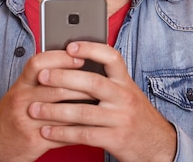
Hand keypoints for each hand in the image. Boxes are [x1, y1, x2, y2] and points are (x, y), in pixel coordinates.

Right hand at [0, 50, 93, 161]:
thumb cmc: (12, 114)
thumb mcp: (20, 92)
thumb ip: (40, 80)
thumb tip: (71, 65)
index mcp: (20, 85)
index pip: (38, 63)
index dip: (60, 58)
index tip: (80, 56)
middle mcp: (21, 100)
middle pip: (56, 87)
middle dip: (82, 85)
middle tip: (101, 83)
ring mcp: (27, 121)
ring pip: (62, 112)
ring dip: (85, 108)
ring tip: (101, 104)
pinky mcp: (34, 141)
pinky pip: (62, 134)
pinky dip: (79, 130)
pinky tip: (90, 125)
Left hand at [28, 42, 176, 161]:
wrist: (158, 145)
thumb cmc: (134, 115)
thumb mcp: (126, 93)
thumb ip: (106, 80)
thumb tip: (73, 62)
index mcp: (126, 82)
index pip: (111, 57)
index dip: (91, 49)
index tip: (70, 46)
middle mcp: (125, 97)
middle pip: (93, 82)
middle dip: (64, 78)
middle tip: (42, 76)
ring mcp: (121, 119)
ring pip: (84, 111)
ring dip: (55, 110)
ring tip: (34, 108)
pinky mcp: (116, 139)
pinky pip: (84, 135)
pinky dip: (62, 133)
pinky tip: (47, 131)